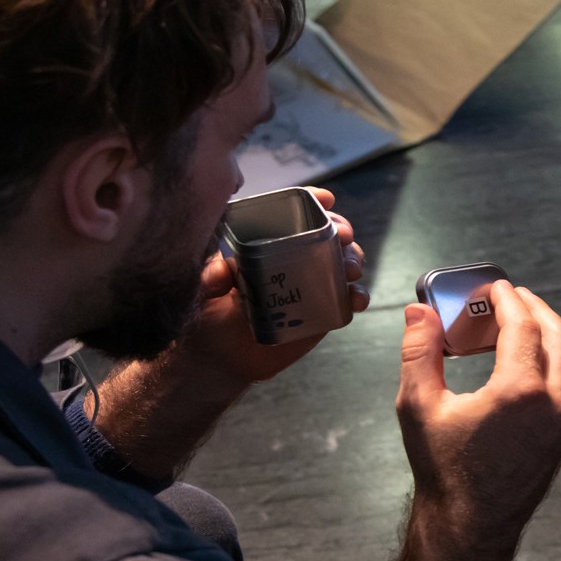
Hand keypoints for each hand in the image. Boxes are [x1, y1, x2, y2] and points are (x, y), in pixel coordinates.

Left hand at [179, 187, 367, 389]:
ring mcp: (311, 285)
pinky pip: (346, 300)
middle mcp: (293, 259)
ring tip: (349, 269)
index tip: (326, 200)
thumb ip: (210, 276)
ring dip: (353, 258)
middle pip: (326, 233)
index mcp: (267, 244)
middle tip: (341, 236)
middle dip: (341, 228)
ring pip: (342, 261)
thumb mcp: (203, 290)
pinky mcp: (322, 312)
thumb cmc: (208, 317)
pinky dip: (357, 296)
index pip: (293, 214)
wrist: (220, 360)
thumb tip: (223, 270)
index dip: (313, 202)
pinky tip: (355, 298)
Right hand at [366, 282, 560, 560]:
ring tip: (525, 321)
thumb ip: (419, 352)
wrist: (469, 526)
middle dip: (534, 308)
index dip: (508, 299)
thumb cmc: (442, 470)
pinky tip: (538, 358)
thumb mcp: (418, 407)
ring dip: (554, 331)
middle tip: (509, 297)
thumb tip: (419, 311)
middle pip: (557, 334)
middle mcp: (555, 402)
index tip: (494, 286)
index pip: (523, 325)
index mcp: (521, 391)